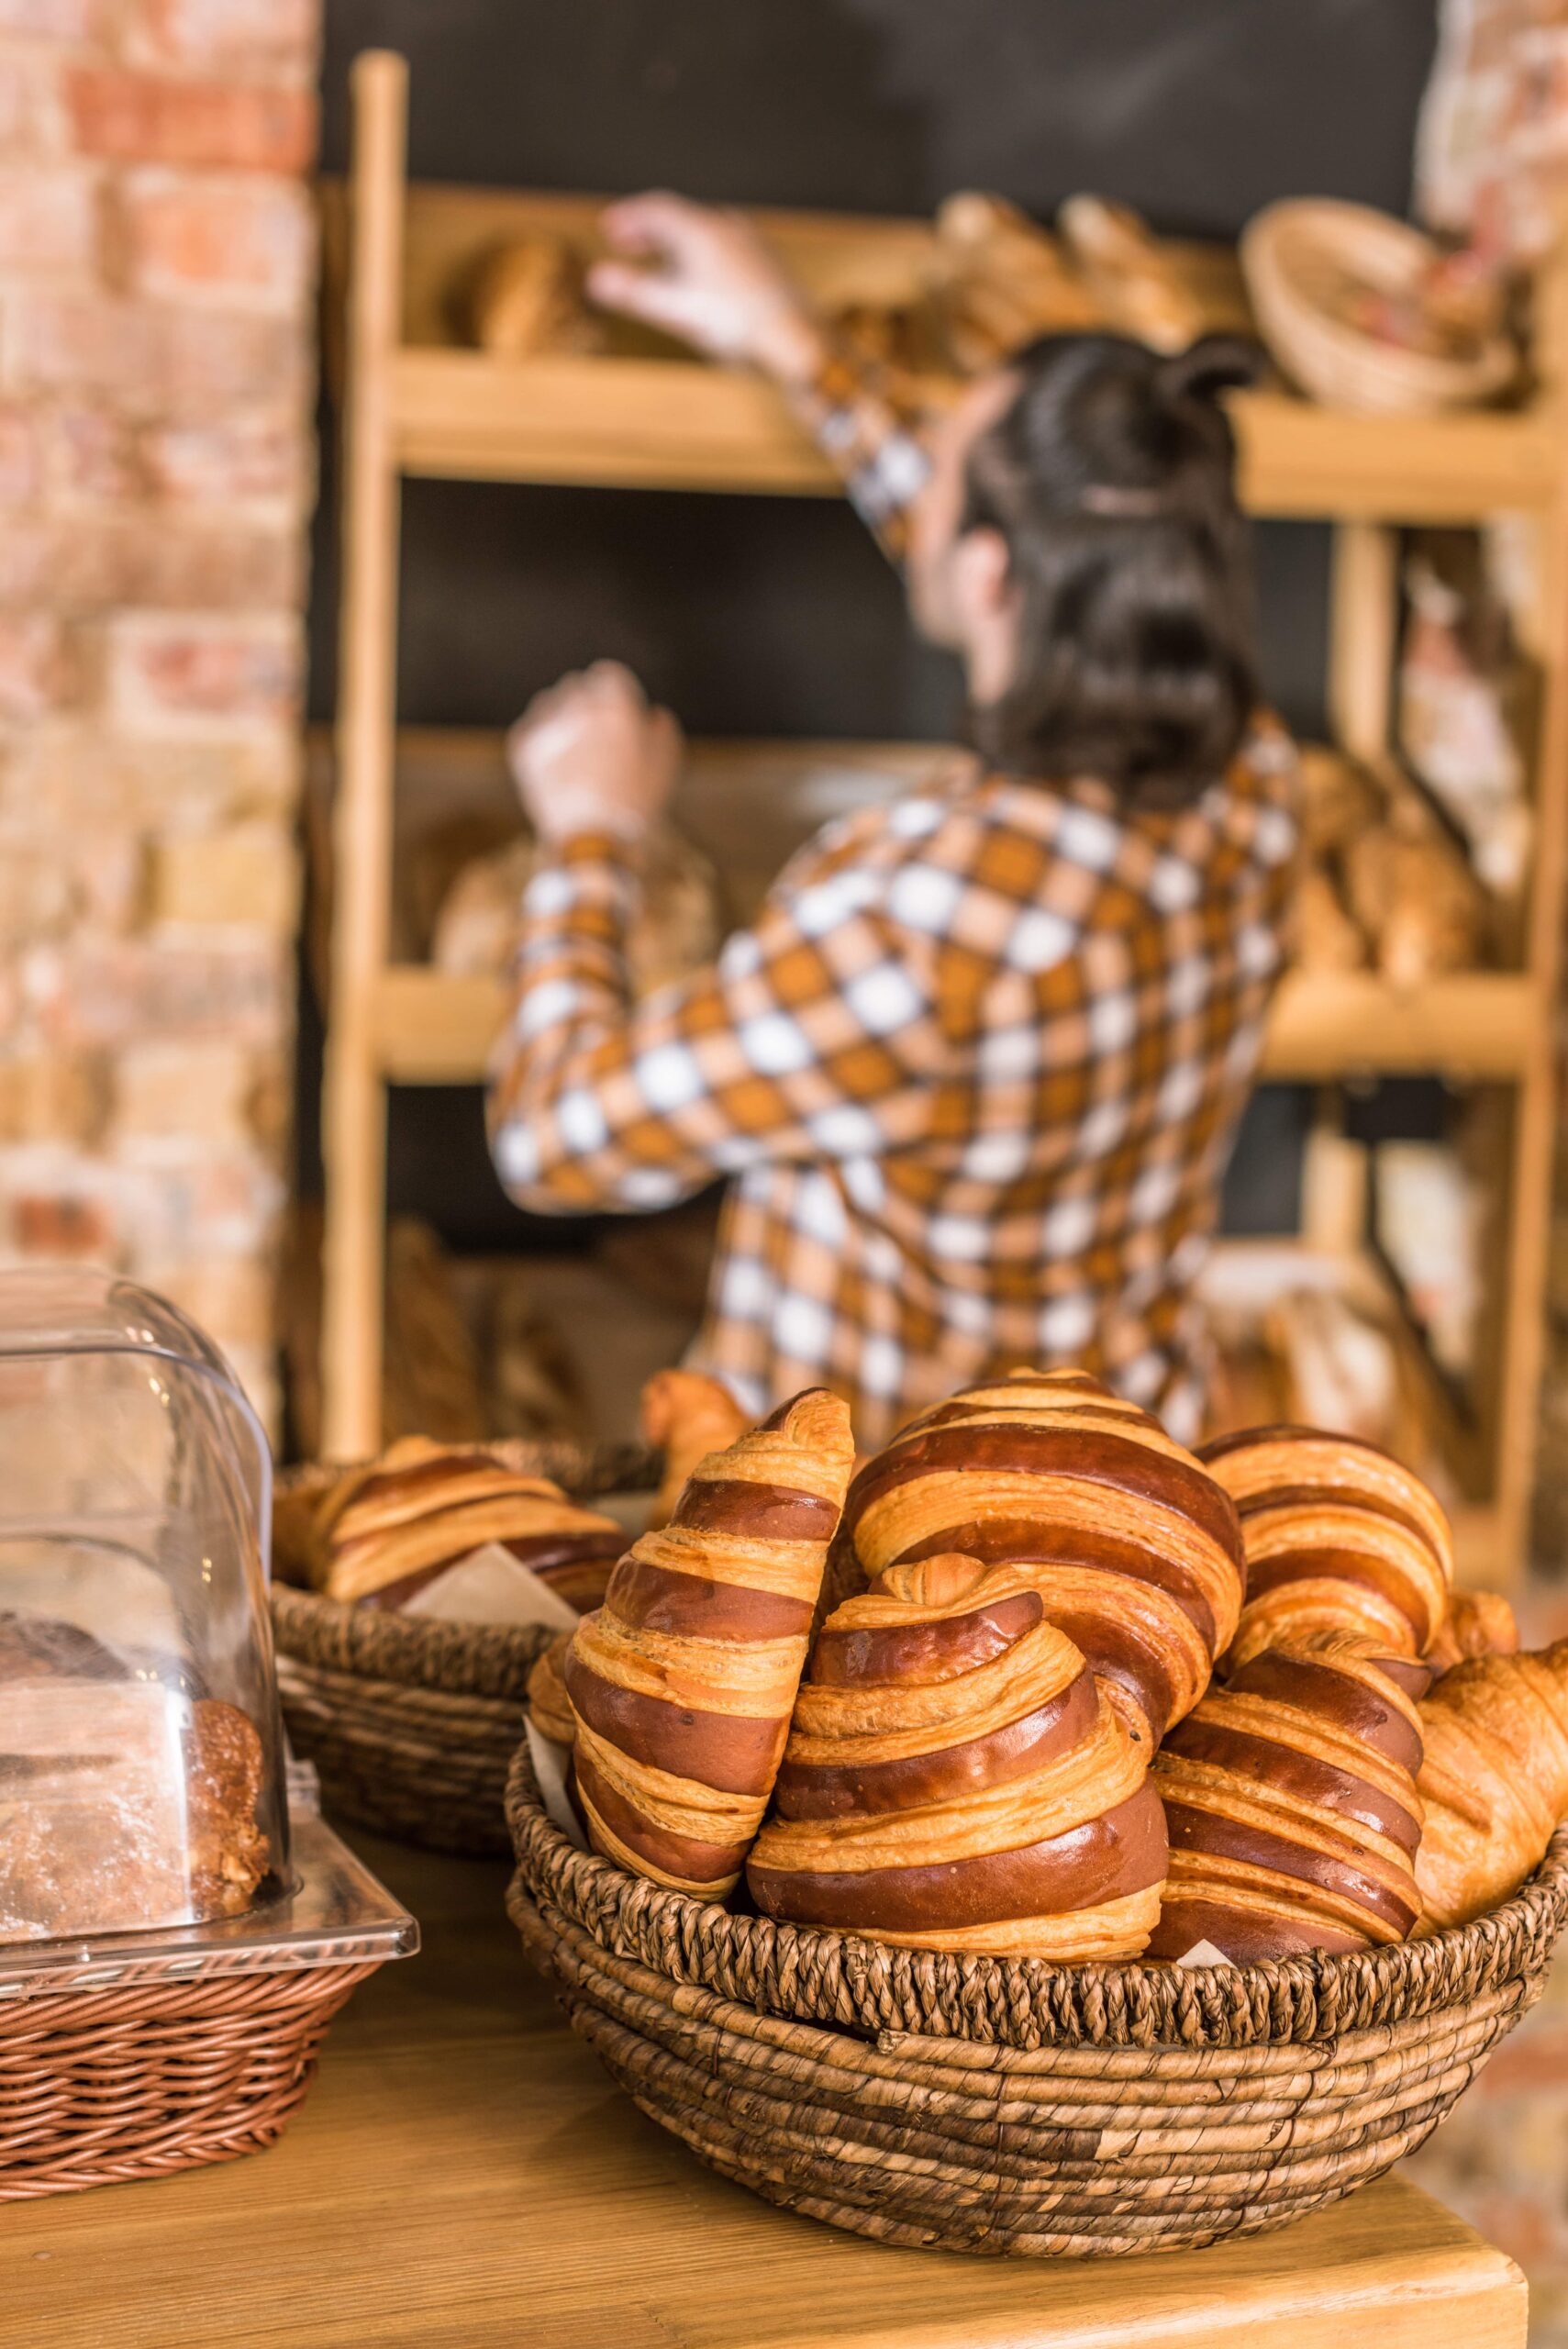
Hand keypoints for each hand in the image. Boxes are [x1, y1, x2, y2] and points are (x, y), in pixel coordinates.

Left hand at [506, 662, 682, 845]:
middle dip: (587, 702)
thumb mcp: (664, 768)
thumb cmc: (634, 804)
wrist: (591, 840)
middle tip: (595, 729)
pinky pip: (530, 725)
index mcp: (615, 708)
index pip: (608, 675)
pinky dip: (540, 735)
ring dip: (561, 714)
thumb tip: (653, 712)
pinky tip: (553, 754)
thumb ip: (662, 731)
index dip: (614, 691)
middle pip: (578, 686)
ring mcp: (547, 727)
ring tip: (573, 743)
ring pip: (549, 701)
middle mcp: (578, 710)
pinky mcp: (524, 748)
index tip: (616, 707)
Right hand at [588, 192, 824, 382]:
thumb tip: (594, 280)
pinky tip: (702, 282)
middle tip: (625, 242)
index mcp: (703, 231)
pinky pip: (725, 250)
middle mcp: (728, 228)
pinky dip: (701, 257)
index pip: (657, 209)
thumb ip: (636, 294)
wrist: (798, 345)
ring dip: (675, 244)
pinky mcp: (766, 266)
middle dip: (649, 230)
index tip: (609, 228)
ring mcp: (751, 245)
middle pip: (681, 218)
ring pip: (705, 234)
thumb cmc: (738, 328)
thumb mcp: (678, 313)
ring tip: (659, 263)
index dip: (629, 217)